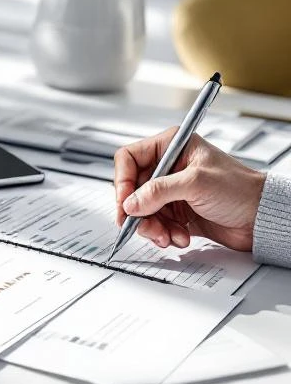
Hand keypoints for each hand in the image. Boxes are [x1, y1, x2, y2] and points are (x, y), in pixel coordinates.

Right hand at [114, 127, 265, 250]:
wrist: (260, 218)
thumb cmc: (240, 190)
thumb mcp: (196, 183)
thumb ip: (158, 191)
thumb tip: (130, 203)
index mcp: (172, 147)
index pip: (129, 158)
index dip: (123, 181)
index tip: (125, 203)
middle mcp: (168, 168)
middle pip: (132, 189)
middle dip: (138, 212)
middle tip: (145, 225)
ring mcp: (171, 191)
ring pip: (140, 211)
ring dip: (152, 227)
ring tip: (168, 235)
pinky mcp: (176, 212)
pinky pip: (154, 224)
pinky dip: (163, 234)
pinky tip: (179, 236)